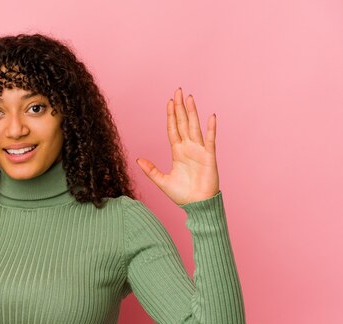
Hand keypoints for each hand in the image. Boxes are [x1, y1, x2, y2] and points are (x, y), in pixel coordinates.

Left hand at [136, 87, 219, 205]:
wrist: (198, 205)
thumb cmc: (182, 195)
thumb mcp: (162, 181)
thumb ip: (151, 170)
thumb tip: (138, 160)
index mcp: (177, 152)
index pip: (173, 129)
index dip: (170, 116)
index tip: (168, 102)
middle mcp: (189, 148)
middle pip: (183, 123)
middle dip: (180, 107)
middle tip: (178, 91)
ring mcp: (200, 151)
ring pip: (195, 127)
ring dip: (192, 112)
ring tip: (189, 98)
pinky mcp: (209, 157)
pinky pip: (210, 140)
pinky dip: (211, 128)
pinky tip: (210, 116)